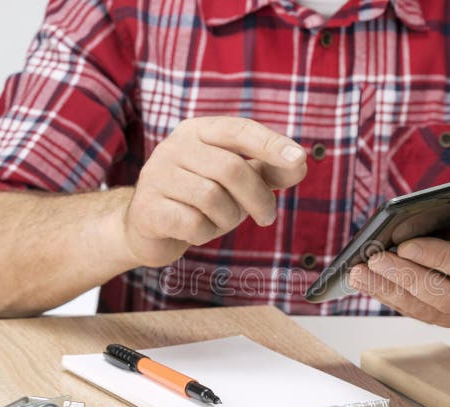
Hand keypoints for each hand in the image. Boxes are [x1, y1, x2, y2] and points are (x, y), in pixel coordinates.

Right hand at [123, 116, 306, 266]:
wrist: (149, 227)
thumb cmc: (199, 199)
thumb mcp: (237, 182)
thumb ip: (269, 170)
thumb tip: (301, 163)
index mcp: (199, 131)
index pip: (239, 130)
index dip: (271, 143)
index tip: (299, 158)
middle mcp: (174, 147)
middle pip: (231, 169)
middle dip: (258, 198)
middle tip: (267, 217)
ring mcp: (157, 176)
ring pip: (212, 197)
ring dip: (229, 217)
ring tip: (223, 221)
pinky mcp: (148, 208)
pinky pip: (192, 223)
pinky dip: (205, 233)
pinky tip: (197, 231)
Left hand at [348, 189, 449, 326]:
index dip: (438, 258)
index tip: (406, 244)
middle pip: (440, 296)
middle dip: (404, 277)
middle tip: (375, 257)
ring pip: (420, 308)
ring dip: (386, 290)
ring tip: (358, 270)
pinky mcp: (438, 317)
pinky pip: (408, 309)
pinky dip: (383, 295)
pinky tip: (362, 279)